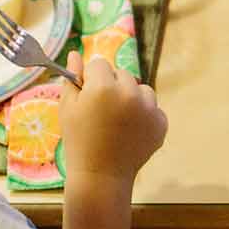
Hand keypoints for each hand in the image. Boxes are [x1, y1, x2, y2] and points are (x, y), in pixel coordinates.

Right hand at [58, 56, 168, 183]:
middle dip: (112, 86)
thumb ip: (73, 78)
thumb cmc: (78, 140)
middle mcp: (130, 92)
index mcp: (104, 86)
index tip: (88, 96)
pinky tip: (130, 131)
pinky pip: (153, 108)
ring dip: (132, 98)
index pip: (100, 64)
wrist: (101, 176)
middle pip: (122, 74)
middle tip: (102, 112)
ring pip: (141, 89)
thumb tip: (75, 53)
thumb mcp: (68, 108)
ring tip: (118, 121)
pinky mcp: (161, 122)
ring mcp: (149, 108)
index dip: (92, 79)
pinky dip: (144, 116)